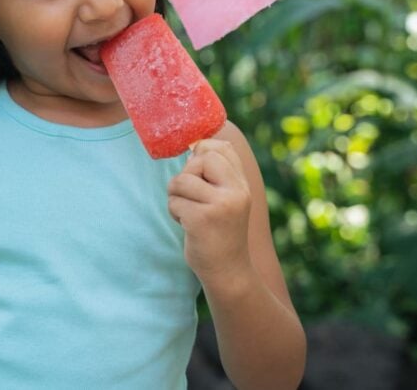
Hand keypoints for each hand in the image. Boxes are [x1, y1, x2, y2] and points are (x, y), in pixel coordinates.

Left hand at [167, 138, 253, 284]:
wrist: (229, 272)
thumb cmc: (222, 231)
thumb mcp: (229, 199)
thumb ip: (218, 173)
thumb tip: (195, 145)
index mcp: (242, 185)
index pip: (221, 148)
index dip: (202, 153)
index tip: (199, 173)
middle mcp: (235, 192)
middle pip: (198, 160)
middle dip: (186, 176)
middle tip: (194, 199)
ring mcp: (219, 205)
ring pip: (180, 181)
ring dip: (177, 197)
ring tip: (190, 213)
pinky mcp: (201, 219)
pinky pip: (174, 201)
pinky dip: (175, 212)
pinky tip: (187, 225)